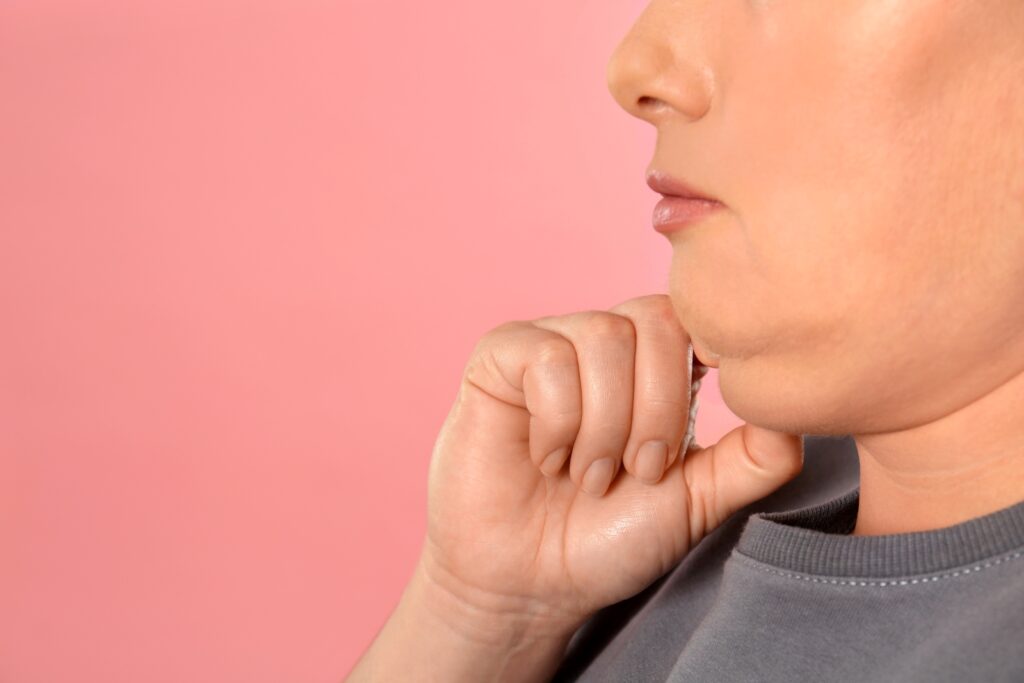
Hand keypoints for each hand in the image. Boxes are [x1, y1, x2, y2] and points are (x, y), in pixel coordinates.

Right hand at [420, 293, 803, 633]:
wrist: (530, 583)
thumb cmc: (609, 539)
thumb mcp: (699, 501)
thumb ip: (754, 458)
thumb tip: (799, 410)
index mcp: (653, 366)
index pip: (693, 318)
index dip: (702, 362)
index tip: (693, 423)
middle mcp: (604, 344)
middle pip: (654, 321)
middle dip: (656, 412)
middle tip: (637, 472)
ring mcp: (550, 344)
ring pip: (602, 337)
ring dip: (604, 425)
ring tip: (590, 475)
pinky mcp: (499, 358)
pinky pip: (546, 357)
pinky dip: (558, 422)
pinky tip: (546, 459)